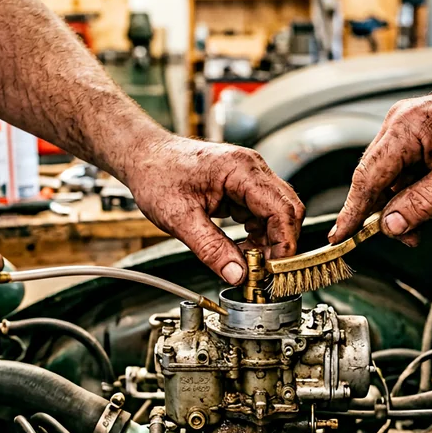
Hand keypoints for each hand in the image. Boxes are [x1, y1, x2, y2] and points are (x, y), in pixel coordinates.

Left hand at [125, 136, 304, 284]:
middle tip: (262, 271)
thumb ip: (210, 248)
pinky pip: (262, 213)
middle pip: (287, 210)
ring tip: (246, 262)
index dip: (283, 244)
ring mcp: (249, 176)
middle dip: (280, 244)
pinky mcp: (242, 187)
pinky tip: (241, 249)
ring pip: (277, 214)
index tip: (274, 270)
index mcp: (240, 169)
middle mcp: (251, 168)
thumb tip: (236, 274)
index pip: (281, 209)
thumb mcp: (179, 218)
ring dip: (268, 241)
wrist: (143, 157)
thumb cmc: (157, 175)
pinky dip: (257, 235)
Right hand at [330, 83, 431, 245]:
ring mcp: (405, 125)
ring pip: (389, 177)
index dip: (352, 212)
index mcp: (407, 129)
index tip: (340, 236)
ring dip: (407, 200)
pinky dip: (414, 187)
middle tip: (412, 236)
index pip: (366, 178)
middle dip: (390, 211)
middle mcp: (399, 122)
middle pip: (374, 179)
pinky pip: (402, 168)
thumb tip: (391, 224)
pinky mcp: (414, 132)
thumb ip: (423, 203)